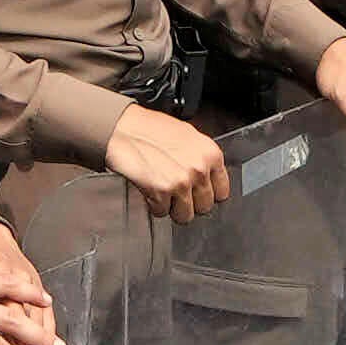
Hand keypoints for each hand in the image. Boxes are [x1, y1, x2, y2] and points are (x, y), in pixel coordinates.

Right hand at [103, 106, 232, 218]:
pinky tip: (149, 190)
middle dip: (190, 203)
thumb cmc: (150, 129)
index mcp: (211, 154)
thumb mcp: (187, 136)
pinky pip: (162, 213)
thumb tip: (207, 176)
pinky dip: (153, 205)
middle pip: (205, 207)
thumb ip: (201, 158)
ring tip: (163, 193)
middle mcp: (199, 169)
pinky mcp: (162, 192)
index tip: (198, 193)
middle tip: (177, 193)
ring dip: (172, 208)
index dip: (207, 194)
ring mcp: (181, 182)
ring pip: (185, 215)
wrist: (122, 129)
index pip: (222, 191)